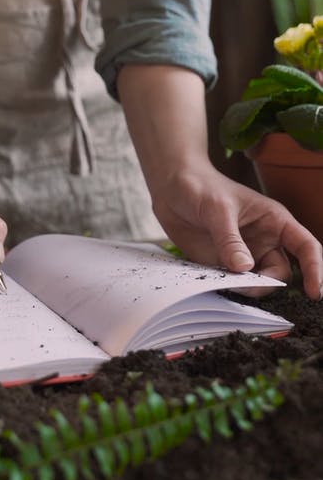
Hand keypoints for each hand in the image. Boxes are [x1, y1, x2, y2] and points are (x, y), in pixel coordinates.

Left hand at [152, 159, 322, 300]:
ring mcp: (244, 254)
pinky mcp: (222, 265)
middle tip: (241, 285)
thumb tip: (244, 269)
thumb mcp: (217, 209)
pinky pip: (232, 284)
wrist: (171, 188)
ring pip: (257, 283)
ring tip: (223, 281)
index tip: (313, 292)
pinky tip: (213, 283)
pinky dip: (227, 289)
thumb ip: (230, 239)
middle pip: (280, 273)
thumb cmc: (201, 187)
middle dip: (265, 284)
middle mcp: (264, 240)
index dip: (314, 269)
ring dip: (245, 289)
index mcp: (274, 220)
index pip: (305, 246)